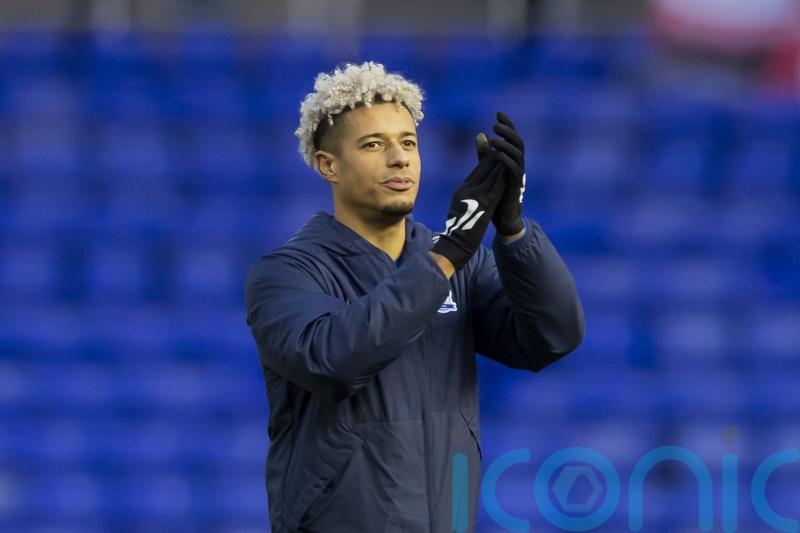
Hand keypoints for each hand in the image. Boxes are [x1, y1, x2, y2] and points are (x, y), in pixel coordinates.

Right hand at [431, 154, 504, 270]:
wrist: (455, 243)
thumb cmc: (456, 230)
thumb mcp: (457, 208)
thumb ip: (465, 197)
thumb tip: (469, 193)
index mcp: (461, 190)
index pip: (476, 171)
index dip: (486, 161)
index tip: (495, 152)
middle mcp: (467, 190)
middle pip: (483, 169)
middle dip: (495, 158)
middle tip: (505, 148)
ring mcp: (476, 196)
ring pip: (491, 175)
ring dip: (501, 164)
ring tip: (509, 155)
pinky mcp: (485, 204)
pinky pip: (496, 186)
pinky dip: (503, 177)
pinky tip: (510, 171)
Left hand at [476, 111, 525, 235]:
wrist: (502, 217)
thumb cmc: (496, 193)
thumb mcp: (488, 170)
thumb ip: (485, 154)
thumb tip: (480, 134)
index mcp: (512, 159)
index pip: (512, 137)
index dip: (507, 124)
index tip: (498, 113)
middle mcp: (518, 164)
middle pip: (517, 143)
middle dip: (508, 131)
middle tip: (495, 124)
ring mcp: (518, 175)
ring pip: (517, 155)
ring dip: (506, 145)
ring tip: (494, 138)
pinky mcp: (515, 186)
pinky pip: (514, 170)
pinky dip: (506, 161)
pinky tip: (497, 154)